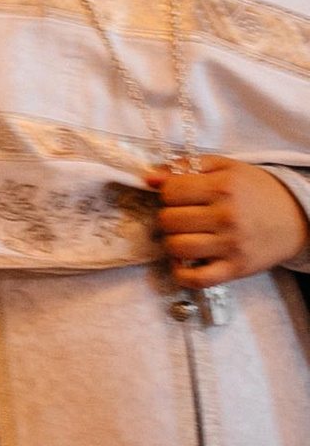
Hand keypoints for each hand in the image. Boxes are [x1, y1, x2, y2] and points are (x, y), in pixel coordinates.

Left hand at [148, 156, 305, 288]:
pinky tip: (182, 263)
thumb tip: (150, 178)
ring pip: (176, 247)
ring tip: (183, 236)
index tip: (177, 196)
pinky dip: (181, 274)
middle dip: (168, 217)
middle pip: (168, 220)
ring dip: (172, 242)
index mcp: (223, 187)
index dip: (166, 193)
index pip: (170, 192)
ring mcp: (230, 245)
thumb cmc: (257, 191)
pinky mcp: (235, 268)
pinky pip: (197, 279)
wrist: (296, 218)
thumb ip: (189, 166)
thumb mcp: (228, 168)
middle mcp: (226, 216)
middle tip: (181, 217)